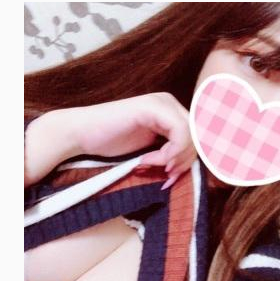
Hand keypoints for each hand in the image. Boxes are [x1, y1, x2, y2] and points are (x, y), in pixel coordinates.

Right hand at [30, 92, 196, 188]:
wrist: (81, 135)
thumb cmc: (111, 143)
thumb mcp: (150, 149)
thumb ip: (172, 151)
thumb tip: (194, 165)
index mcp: (170, 111)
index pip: (198, 137)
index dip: (190, 160)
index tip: (171, 177)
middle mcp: (169, 103)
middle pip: (198, 137)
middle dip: (184, 162)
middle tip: (165, 177)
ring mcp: (162, 102)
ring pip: (192, 136)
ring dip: (174, 159)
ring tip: (151, 165)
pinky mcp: (154, 107)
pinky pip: (179, 133)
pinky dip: (168, 153)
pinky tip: (147, 160)